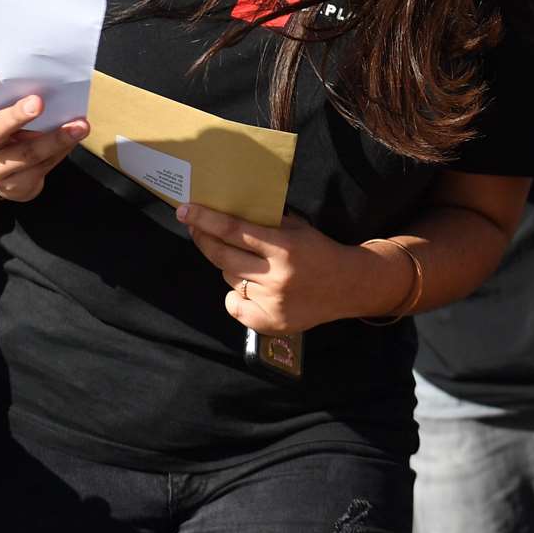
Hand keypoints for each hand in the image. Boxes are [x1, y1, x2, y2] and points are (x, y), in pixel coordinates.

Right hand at [0, 67, 88, 201]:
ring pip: (26, 154)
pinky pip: (43, 166)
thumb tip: (50, 82)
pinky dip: (62, 150)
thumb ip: (11, 99)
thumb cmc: (2, 131)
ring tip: (80, 126)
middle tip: (37, 102)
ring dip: (56, 139)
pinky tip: (75, 138)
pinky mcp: (15, 186)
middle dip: (16, 116)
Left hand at [177, 205, 379, 332]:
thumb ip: (267, 222)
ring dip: (231, 267)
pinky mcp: (269, 322)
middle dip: (203, 239)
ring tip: (250, 264)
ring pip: (229, 278)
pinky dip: (236, 296)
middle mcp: (275, 276)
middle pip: (223, 256)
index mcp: (284, 247)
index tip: (185, 210)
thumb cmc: (320, 251)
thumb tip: (229, 211)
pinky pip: (234, 305)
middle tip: (194, 227)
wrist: (348, 286)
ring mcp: (271, 302)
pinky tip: (251, 289)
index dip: (206, 220)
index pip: (234, 231)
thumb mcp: (298, 229)